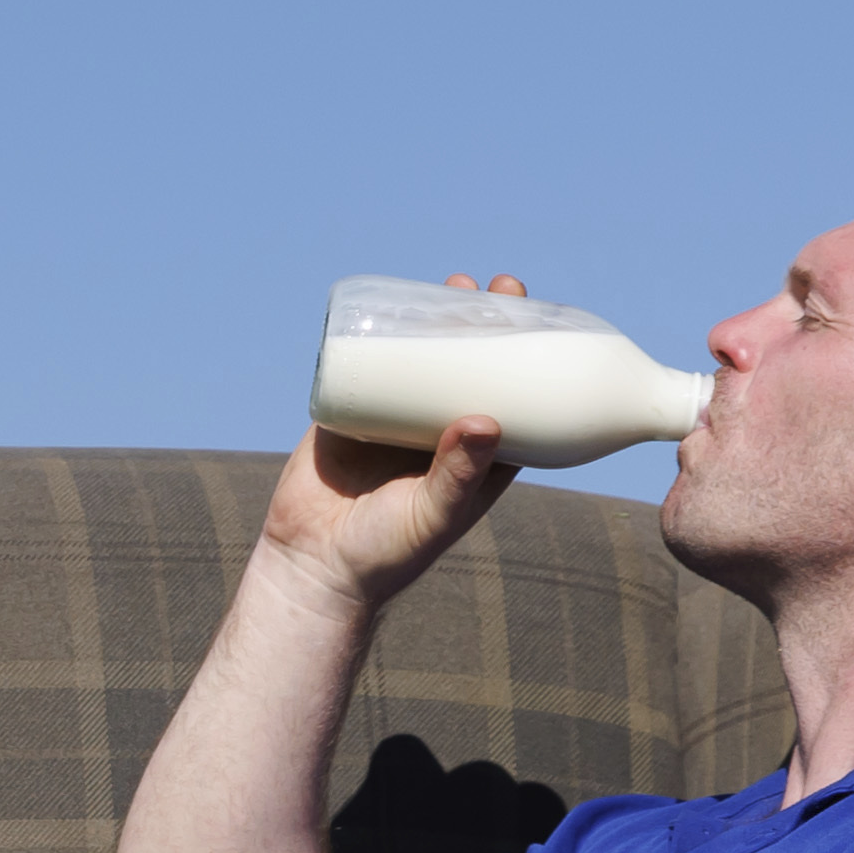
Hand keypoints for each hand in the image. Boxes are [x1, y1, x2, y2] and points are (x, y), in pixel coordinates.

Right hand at [267, 270, 528, 609]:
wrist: (311, 566)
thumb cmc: (385, 554)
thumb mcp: (432, 515)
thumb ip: (458, 474)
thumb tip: (486, 419)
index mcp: (472, 457)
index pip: (514, 398)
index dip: (531, 359)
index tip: (542, 321)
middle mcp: (437, 431)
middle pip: (471, 365)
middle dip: (486, 324)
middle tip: (497, 289)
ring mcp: (393, 418)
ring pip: (423, 358)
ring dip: (439, 320)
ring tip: (452, 285)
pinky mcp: (349, 411)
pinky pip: (368, 365)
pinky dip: (381, 335)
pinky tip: (393, 303)